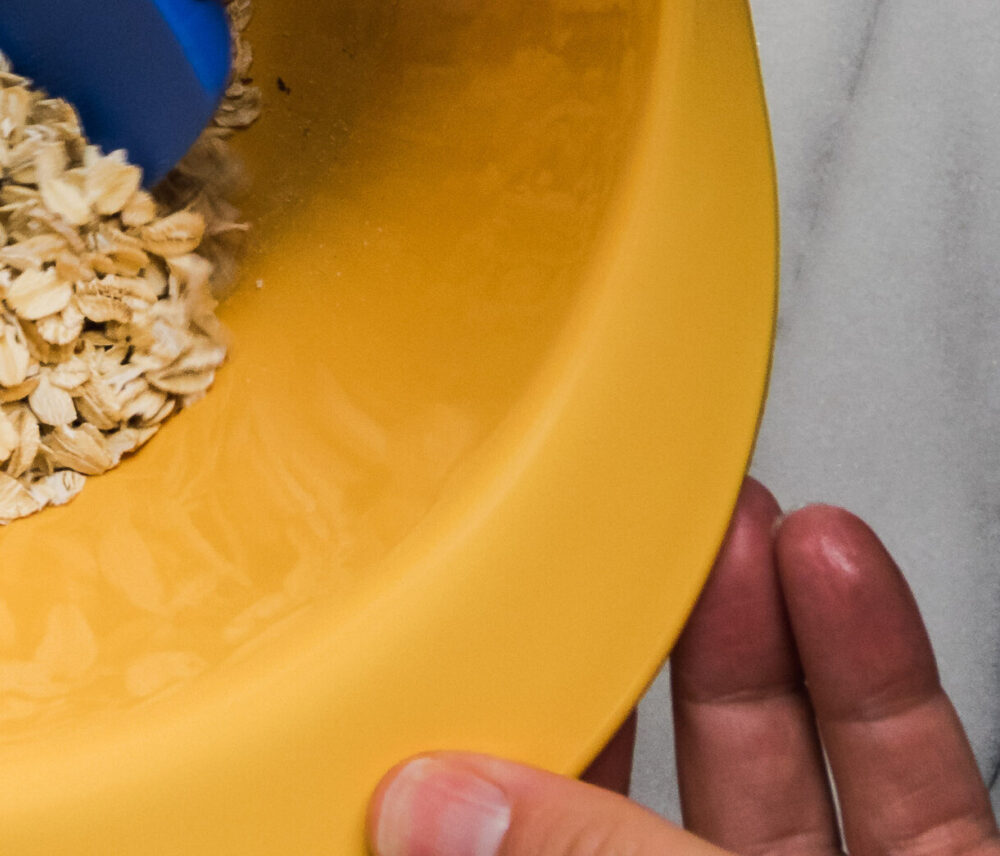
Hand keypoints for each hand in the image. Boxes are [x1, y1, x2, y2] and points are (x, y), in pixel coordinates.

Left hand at [368, 480, 998, 855]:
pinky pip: (895, 784)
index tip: (435, 629)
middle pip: (625, 784)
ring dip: (746, 621)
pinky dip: (872, 670)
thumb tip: (435, 810)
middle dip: (613, 639)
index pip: (492, 840)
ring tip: (718, 507)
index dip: (458, 746)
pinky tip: (836, 567)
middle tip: (590, 522)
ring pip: (762, 766)